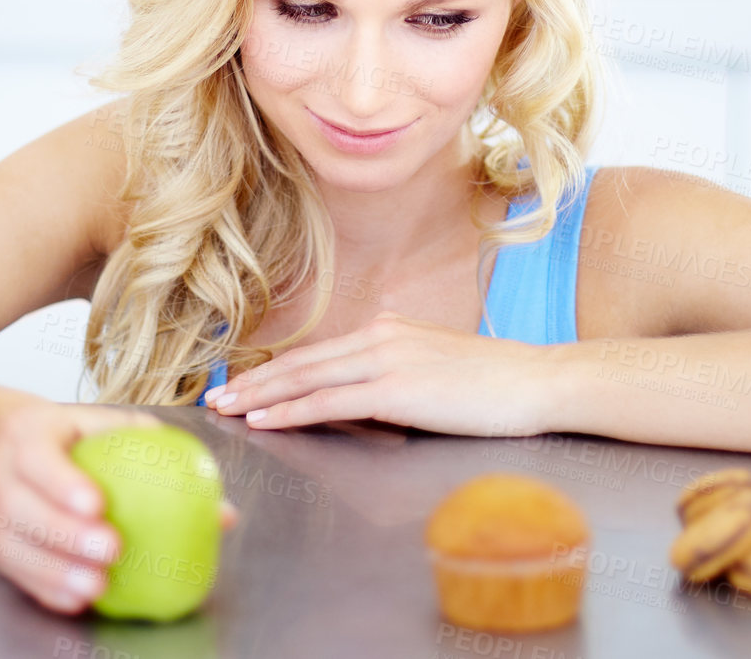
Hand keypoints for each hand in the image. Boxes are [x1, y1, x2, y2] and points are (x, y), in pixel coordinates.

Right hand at [0, 403, 238, 614]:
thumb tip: (221, 512)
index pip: (39, 456)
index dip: (62, 482)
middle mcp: (2, 471)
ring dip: (54, 570)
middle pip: (21, 506)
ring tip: (96, 586)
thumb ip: (162, 458)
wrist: (14, 446)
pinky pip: (16, 571)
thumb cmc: (77, 437)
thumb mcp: (115, 429)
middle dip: (62, 533)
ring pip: (13, 545)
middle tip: (110, 550)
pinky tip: (77, 600)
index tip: (98, 505)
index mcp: (30, 433)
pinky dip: (45, 587)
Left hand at [203, 310, 557, 435]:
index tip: (243, 383)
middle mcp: (380, 337)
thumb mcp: (434, 370)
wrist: (535, 381)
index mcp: (387, 330)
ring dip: (260, 396)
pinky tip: (265, 420)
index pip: (318, 353)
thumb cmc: (494, 384)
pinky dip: (291, 411)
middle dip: (253, 381)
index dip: (276, 369)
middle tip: (215, 398)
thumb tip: (365, 399)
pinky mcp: (395, 390)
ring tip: (226, 409)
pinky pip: (330, 401)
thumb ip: (394, 376)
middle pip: (301, 362)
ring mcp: (386, 360)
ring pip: (306, 378)